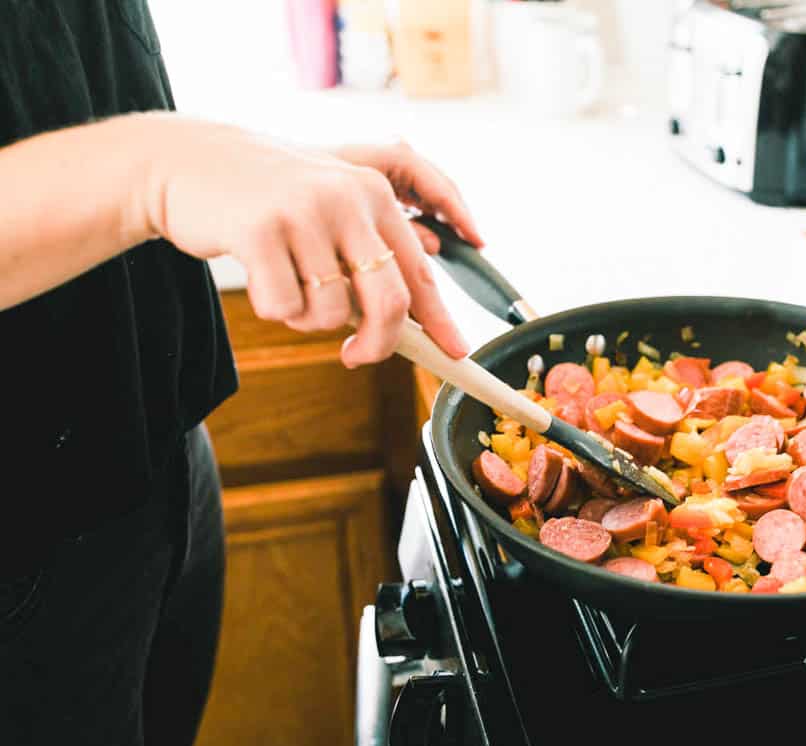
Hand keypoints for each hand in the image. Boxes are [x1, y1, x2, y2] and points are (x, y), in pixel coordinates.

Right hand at [142, 116, 474, 365]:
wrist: (185, 164)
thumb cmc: (266, 197)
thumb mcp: (329, 205)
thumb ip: (373, 248)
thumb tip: (415, 314)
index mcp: (374, 192)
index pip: (419, 269)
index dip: (439, 318)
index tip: (455, 350)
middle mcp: (346, 197)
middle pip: (388, 301)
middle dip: (377, 343)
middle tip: (355, 356)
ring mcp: (304, 212)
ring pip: (331, 312)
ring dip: (308, 318)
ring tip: (286, 282)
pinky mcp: (259, 231)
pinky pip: (284, 307)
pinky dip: (274, 308)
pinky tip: (260, 276)